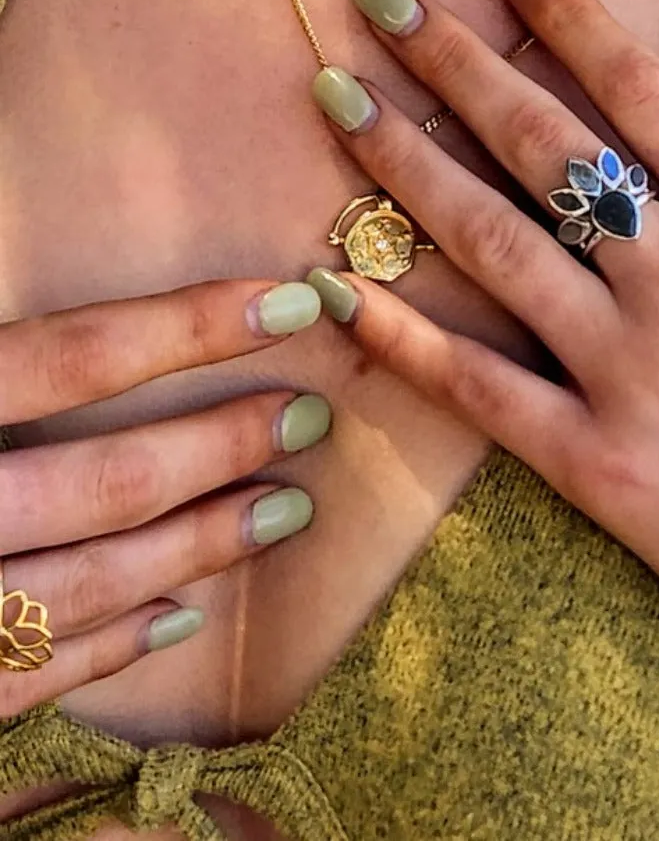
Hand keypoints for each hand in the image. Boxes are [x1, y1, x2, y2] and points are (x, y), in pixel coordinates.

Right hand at [0, 280, 327, 716]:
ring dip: (198, 546)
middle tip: (309, 419)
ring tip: (286, 512)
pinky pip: (32, 675)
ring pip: (88, 582)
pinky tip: (182, 615)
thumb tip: (115, 324)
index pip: (76, 357)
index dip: (190, 327)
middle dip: (221, 448)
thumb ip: (19, 358)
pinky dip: (112, 645)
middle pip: (105, 481)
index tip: (291, 304)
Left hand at [309, 0, 658, 838]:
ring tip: (334, 100)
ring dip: (404, 166)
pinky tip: (338, 285)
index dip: (571, 21)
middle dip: (455, 64)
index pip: (649, 97)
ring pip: (495, 245)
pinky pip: (480, 390)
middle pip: (548, 150)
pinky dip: (403, 336)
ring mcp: (634, 375)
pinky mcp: (599, 470)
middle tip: (378, 0)